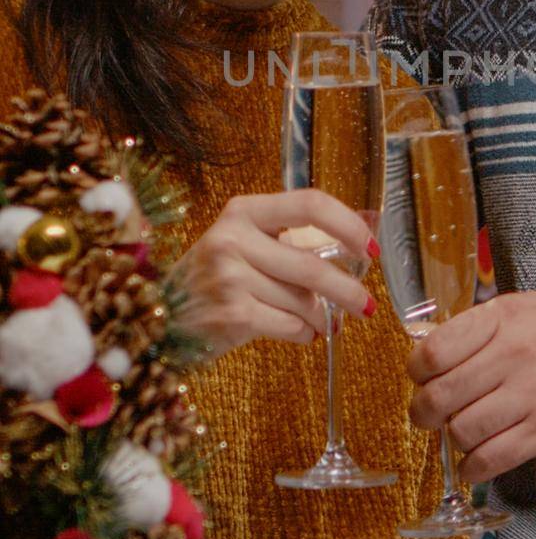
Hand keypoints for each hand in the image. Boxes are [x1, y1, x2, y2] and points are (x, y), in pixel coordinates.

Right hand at [175, 191, 377, 355]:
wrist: (162, 316)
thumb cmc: (216, 278)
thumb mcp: (246, 243)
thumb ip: (294, 238)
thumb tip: (365, 232)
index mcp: (243, 211)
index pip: (309, 204)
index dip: (347, 225)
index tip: (370, 248)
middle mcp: (232, 238)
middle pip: (312, 265)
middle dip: (348, 291)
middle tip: (367, 305)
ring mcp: (229, 277)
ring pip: (303, 302)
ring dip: (319, 318)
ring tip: (317, 321)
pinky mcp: (231, 314)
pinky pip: (290, 326)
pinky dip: (303, 333)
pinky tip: (299, 332)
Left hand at [407, 291, 535, 481]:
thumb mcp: (526, 309)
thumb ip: (478, 325)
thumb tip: (425, 344)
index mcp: (503, 318)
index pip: (434, 351)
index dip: (416, 371)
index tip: (421, 378)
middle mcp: (513, 355)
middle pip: (440, 396)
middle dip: (424, 413)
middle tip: (428, 415)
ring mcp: (531, 396)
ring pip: (462, 430)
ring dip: (453, 439)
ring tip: (461, 434)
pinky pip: (491, 459)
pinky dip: (474, 467)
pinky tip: (475, 462)